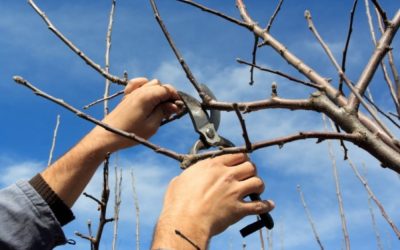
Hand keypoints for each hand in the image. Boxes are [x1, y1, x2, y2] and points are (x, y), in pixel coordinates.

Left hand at [92, 77, 179, 151]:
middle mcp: (140, 90)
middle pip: (160, 86)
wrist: (108, 135)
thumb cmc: (131, 133)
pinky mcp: (127, 96)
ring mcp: (132, 92)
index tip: (179, 108)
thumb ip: (164, 112)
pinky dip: (145, 86)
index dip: (175, 97)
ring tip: (159, 107)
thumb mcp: (152, 126)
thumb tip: (174, 105)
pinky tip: (147, 95)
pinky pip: (138, 83)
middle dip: (168, 96)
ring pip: (151, 84)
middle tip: (169, 111)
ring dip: (158, 92)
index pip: (167, 90)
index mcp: (147, 96)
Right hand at [152, 153, 274, 248]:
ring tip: (256, 190)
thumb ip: (191, 175)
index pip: (237, 155)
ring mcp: (234, 192)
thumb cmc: (178, 203)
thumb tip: (190, 176)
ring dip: (258, 186)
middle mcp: (227, 176)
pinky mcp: (239, 209)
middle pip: (250, 166)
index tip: (242, 163)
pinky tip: (269, 205)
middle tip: (248, 176)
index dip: (242, 159)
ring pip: (258, 182)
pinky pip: (260, 206)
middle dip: (251, 171)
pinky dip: (266, 206)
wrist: (185, 222)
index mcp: (213, 166)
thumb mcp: (180, 181)